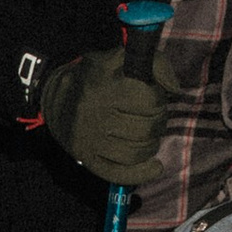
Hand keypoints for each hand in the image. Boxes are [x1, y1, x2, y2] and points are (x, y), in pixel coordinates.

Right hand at [36, 35, 181, 187]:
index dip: (158, 98)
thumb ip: (155, 63)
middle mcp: (93, 111)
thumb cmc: (99, 77)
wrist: (57, 97)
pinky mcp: (86, 157)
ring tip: (148, 134)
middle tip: (152, 116)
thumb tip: (174, 88)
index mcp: (102, 82)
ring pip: (137, 151)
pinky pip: (120, 173)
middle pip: (146, 127)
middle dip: (158, 121)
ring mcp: (88, 137)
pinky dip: (142, 173)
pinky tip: (154, 166)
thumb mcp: (122, 58)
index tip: (153, 95)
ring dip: (152, 144)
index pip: (148, 99)